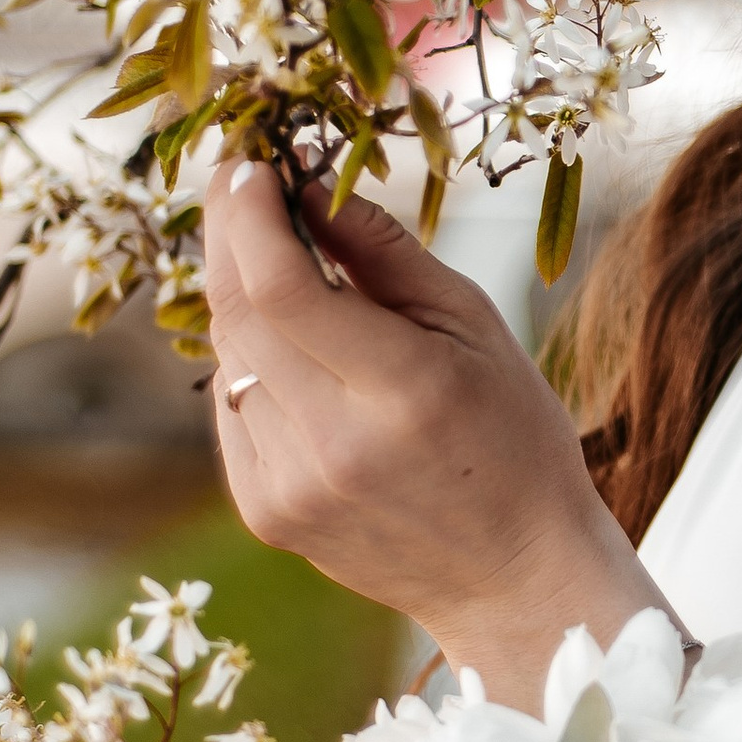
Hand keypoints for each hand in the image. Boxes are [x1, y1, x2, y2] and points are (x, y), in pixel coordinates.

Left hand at [203, 162, 677, 702]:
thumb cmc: (513, 437)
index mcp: (403, 390)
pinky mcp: (265, 512)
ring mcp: (290, 487)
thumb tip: (308, 185)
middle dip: (227, 236)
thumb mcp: (477, 328)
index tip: (248, 166)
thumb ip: (386, 254)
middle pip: (237, 316)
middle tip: (239, 184)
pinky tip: (295, 355)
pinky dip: (250, 364)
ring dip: (239, 298)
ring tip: (277, 264)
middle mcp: (334, 444)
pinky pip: (231, 409)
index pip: (283, 290)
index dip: (248, 217)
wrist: (514, 576)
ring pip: (227, 359)